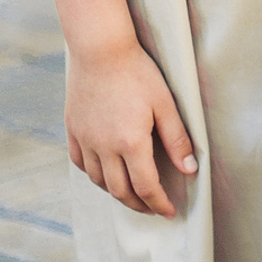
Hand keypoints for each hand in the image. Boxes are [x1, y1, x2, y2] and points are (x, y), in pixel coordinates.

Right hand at [65, 37, 197, 218]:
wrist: (100, 49)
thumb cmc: (137, 73)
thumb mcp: (165, 104)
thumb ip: (177, 140)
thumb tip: (189, 170)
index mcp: (130, 143)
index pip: (146, 187)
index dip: (159, 203)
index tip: (169, 212)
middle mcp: (104, 147)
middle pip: (120, 191)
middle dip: (139, 205)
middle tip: (152, 207)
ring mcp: (85, 139)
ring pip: (99, 181)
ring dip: (116, 192)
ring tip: (132, 192)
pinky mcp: (73, 130)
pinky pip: (81, 163)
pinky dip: (94, 174)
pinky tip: (105, 172)